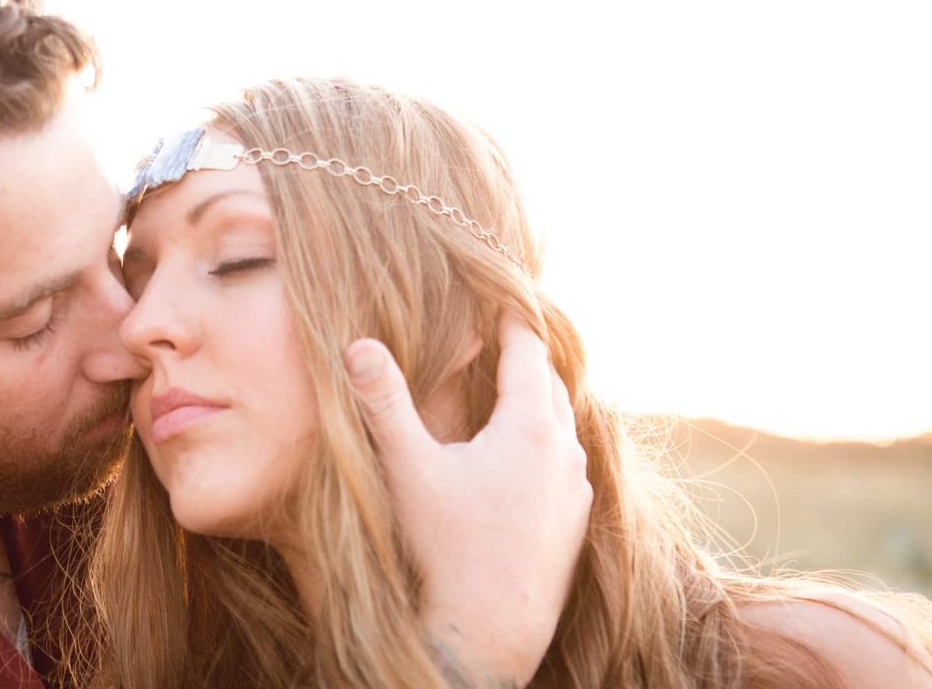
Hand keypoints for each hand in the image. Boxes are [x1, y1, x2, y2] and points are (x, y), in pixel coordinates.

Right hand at [344, 313, 590, 684]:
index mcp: (530, 428)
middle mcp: (564, 454)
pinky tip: (513, 458)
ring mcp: (574, 492)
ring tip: (505, 389)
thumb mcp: (406, 470)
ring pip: (561, 427)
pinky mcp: (572, 525)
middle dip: (523, 356)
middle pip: (550, 384)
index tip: (496, 293)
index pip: (527, 349)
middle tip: (499, 332)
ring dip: (535, 403)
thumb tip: (357, 343)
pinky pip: (563, 464)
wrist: (484, 639)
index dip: (510, 317)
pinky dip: (542, 444)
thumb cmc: (443, 552)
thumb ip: (383, 403)